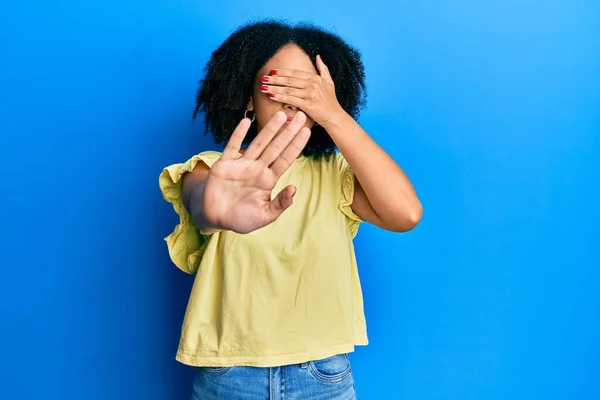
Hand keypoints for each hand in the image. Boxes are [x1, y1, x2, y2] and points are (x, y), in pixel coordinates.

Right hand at [201, 111, 310, 233]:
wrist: (215, 218)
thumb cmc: (241, 219)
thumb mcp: (265, 216)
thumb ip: (280, 204)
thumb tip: (294, 189)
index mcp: (268, 180)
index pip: (286, 159)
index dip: (296, 145)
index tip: (306, 131)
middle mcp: (257, 169)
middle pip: (276, 147)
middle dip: (288, 131)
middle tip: (300, 115)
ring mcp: (241, 165)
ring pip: (258, 143)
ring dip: (269, 129)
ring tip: (280, 114)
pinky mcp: (224, 165)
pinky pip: (232, 147)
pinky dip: (238, 134)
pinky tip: (245, 121)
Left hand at [260, 54, 344, 127]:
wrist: (335, 116)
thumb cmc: (331, 100)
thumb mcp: (329, 82)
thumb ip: (323, 68)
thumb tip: (318, 56)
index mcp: (315, 78)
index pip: (295, 73)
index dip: (282, 71)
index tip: (272, 71)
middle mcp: (312, 84)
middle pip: (289, 80)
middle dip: (274, 79)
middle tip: (263, 78)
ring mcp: (310, 94)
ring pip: (288, 89)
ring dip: (274, 88)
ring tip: (263, 88)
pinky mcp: (308, 104)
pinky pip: (290, 99)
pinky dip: (280, 97)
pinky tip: (271, 96)